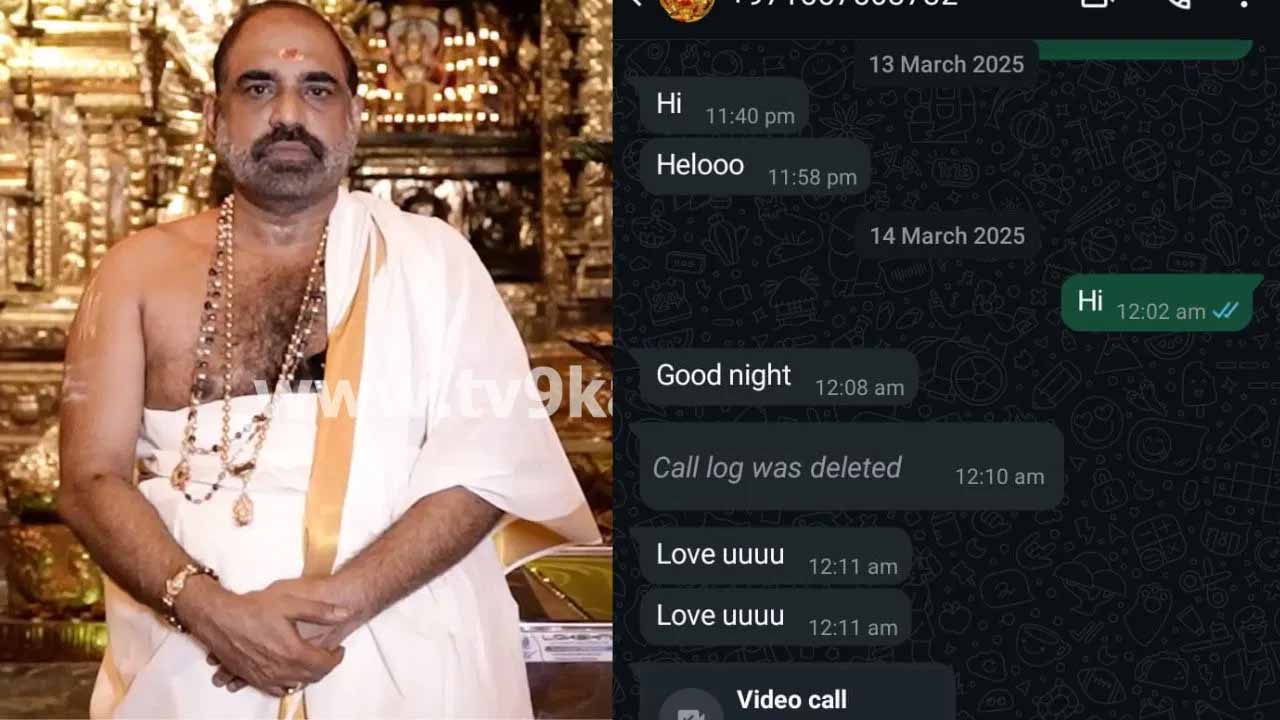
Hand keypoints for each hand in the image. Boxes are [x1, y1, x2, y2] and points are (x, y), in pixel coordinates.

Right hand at [179, 577, 351, 695]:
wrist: (219, 618)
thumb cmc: (252, 609)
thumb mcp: (291, 603)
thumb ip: (321, 611)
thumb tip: (345, 613)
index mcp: (293, 653)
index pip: (325, 664)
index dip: (336, 657)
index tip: (339, 649)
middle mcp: (279, 670)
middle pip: (311, 677)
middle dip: (324, 667)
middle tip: (328, 655)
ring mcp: (264, 677)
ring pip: (295, 685)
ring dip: (307, 677)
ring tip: (311, 662)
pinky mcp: (251, 678)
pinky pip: (275, 689)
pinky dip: (287, 684)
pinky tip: (289, 673)